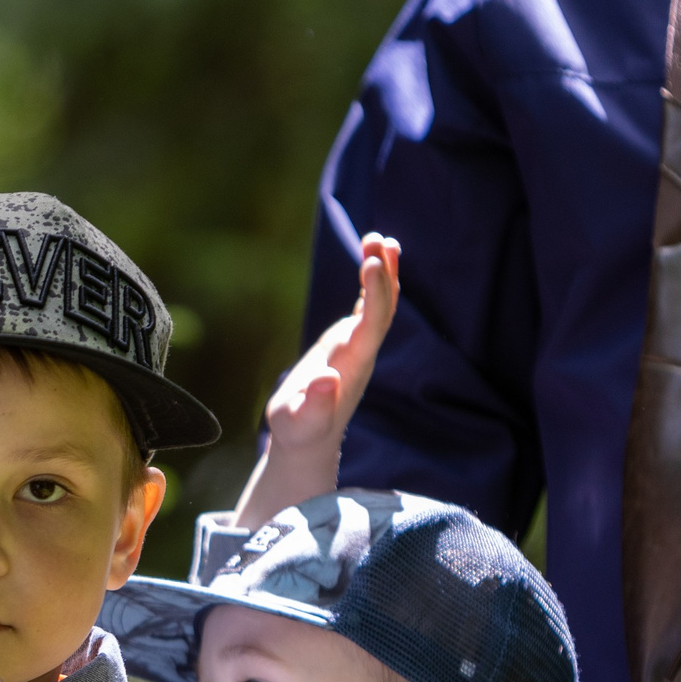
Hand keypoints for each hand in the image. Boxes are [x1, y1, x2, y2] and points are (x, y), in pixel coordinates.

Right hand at [231, 233, 400, 527]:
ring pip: (380, 306)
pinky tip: (372, 262)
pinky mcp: (349, 346)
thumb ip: (312, 406)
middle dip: (384, 274)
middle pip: (383, 309)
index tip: (371, 262)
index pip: (371, 323)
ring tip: (379, 239)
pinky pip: (368, 310)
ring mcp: (358, 348)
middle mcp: (361, 353)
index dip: (375, 292)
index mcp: (351, 365)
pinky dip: (373, 285)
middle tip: (377, 240)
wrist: (308, 442)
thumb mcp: (297, 423)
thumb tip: (327, 380)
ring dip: (383, 273)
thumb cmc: (298, 433)